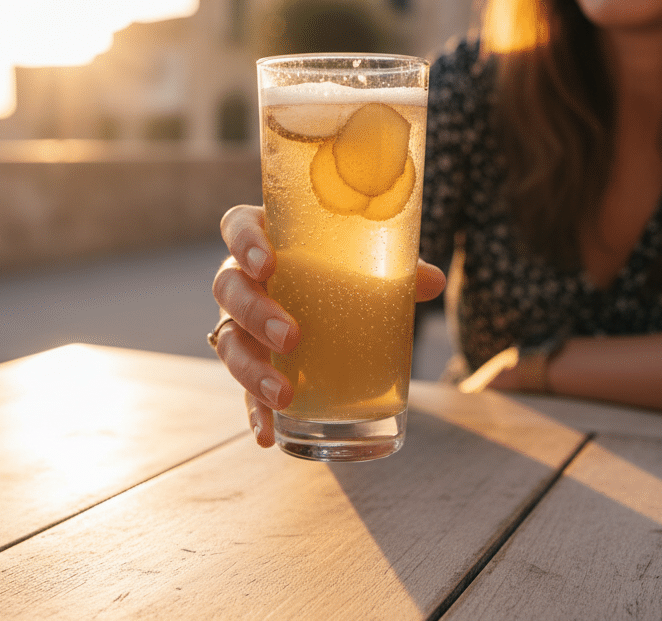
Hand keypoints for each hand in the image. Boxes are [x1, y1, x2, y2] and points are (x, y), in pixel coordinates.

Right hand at [211, 204, 446, 446]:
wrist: (325, 297)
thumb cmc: (338, 269)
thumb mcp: (362, 263)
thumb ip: (394, 269)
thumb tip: (433, 281)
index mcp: (265, 241)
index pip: (238, 228)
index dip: (244, 243)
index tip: (266, 263)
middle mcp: (242, 280)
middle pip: (230, 289)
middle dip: (255, 314)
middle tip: (291, 337)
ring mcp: (240, 324)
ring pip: (228, 342)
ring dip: (251, 370)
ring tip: (284, 394)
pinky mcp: (251, 363)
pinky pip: (243, 389)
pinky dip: (255, 412)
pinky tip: (267, 434)